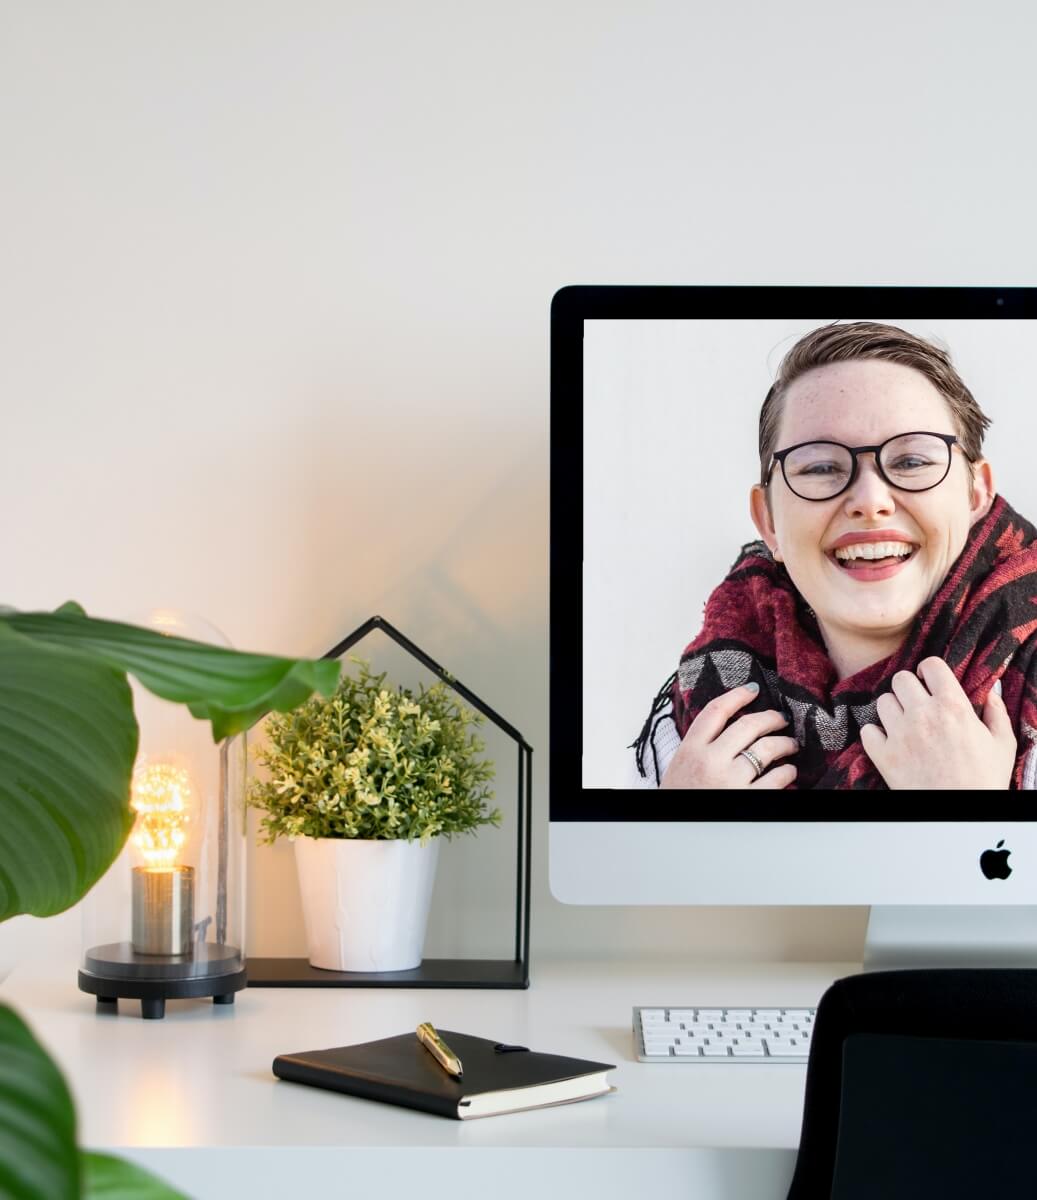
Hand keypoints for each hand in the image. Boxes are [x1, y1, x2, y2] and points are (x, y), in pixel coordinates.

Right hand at [659, 685, 797, 788]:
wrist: (675, 830)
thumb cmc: (681, 797)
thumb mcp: (681, 764)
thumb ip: (701, 744)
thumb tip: (731, 723)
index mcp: (691, 749)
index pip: (717, 711)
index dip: (738, 695)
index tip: (752, 689)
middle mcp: (710, 760)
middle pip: (748, 725)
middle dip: (770, 718)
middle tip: (780, 718)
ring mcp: (730, 780)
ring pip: (767, 748)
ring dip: (785, 743)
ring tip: (790, 745)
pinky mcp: (748, 799)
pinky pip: (777, 778)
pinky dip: (788, 772)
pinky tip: (789, 772)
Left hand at [859, 657, 1015, 789]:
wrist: (959, 814)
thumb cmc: (984, 780)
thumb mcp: (1001, 744)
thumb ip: (996, 713)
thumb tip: (990, 692)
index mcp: (952, 706)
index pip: (930, 665)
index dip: (929, 670)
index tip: (930, 680)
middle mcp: (922, 715)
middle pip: (900, 679)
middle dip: (908, 688)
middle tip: (916, 702)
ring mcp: (899, 734)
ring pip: (882, 701)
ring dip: (892, 709)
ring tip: (904, 723)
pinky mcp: (883, 754)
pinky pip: (867, 730)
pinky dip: (875, 734)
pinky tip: (889, 741)